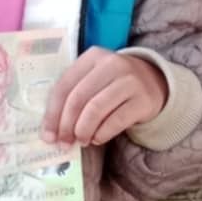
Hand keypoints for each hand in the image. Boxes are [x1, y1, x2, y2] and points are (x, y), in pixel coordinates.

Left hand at [41, 50, 168, 147]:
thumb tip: (52, 131)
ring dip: (83, 131)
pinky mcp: (143, 100)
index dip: (52, 113)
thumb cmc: (114, 85)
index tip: (47, 136)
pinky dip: (102, 134)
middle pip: (78, 98)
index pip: (64, 86)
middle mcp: (111, 64)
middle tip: (63, 143)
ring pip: (95, 110)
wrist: (154, 83)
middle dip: (66, 126)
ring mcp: (129, 81)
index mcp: (92, 57)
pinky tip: (97, 139)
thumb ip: (73, 97)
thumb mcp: (93, 79)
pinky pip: (115, 121)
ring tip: (82, 141)